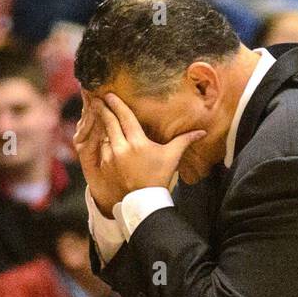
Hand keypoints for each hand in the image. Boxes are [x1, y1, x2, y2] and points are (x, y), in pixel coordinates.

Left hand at [81, 92, 205, 214]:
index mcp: (137, 142)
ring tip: (96, 117)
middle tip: (96, 100)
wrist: (144, 202)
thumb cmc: (158, 178)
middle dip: (102, 110)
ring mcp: (110, 158)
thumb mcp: (172, 157)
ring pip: (103, 136)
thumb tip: (202, 131)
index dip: (116, 104)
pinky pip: (100, 150)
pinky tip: (99, 137)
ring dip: (100, 127)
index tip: (109, 95)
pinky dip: (100, 142)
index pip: (125, 117)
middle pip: (109, 123)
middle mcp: (121, 148)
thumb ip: (184, 141)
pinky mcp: (103, 168)